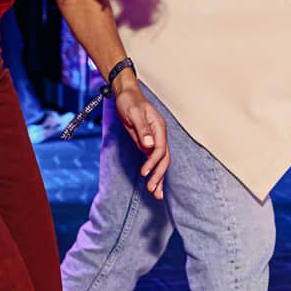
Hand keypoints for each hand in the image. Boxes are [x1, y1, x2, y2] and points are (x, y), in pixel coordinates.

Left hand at [111, 76, 169, 197]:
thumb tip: (149, 145)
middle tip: (152, 191)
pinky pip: (153, 160)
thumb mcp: (134, 113)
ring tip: (156, 194)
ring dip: (159, 178)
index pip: (160, 149)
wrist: (126, 95)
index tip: (144, 173)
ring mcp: (154, 140)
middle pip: (164, 159)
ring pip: (160, 162)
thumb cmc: (129, 102)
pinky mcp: (147, 143)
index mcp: (159, 128)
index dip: (153, 162)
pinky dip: (153, 172)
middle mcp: (159, 135)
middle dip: (159, 175)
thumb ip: (142, 129)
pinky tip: (153, 184)